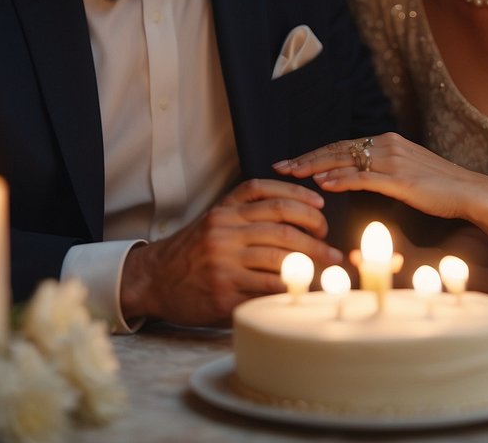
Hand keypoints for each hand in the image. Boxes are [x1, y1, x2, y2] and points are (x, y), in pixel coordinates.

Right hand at [120, 178, 341, 325]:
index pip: (269, 196)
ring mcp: (224, 262)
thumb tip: (298, 212)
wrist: (154, 279)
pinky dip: (293, 289)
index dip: (301, 199)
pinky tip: (308, 289)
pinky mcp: (224, 292)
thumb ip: (247, 213)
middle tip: (334, 248)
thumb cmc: (192, 250)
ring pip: (281, 259)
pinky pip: (268, 288)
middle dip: (317, 237)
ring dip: (313, 265)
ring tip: (331, 270)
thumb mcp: (215, 220)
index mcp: (225, 211)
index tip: (322, 209)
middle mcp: (224, 232)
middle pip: (283, 227)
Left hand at [273, 132, 486, 220]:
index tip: (292, 161)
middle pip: (337, 149)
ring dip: (315, 167)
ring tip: (292, 174)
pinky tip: (322, 185)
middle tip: (280, 166)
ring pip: (345, 160)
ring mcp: (393, 160)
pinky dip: (340, 180)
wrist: (469, 191)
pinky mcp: (400, 179)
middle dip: (306, 158)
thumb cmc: (439, 186)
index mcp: (387, 141)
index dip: (315, 153)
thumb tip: (357, 176)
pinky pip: (363, 177)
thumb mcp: (408, 171)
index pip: (342, 145)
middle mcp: (387, 144)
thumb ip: (383, 170)